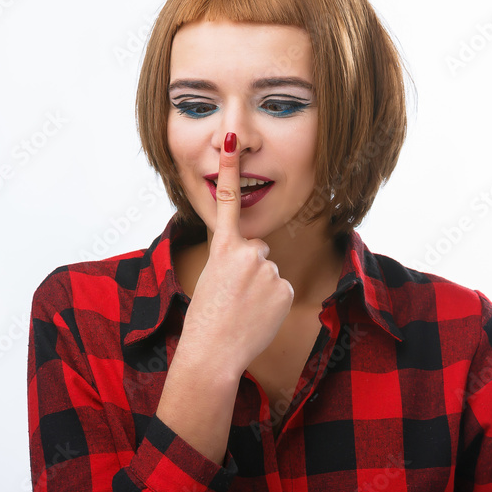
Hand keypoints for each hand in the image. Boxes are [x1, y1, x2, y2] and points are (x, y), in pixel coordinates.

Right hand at [177, 132, 294, 376]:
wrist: (212, 353)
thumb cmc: (206, 321)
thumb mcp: (211, 279)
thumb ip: (233, 261)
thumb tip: (258, 261)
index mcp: (222, 247)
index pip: (229, 201)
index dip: (231, 168)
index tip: (231, 137)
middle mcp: (247, 252)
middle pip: (257, 252)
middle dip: (250, 271)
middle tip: (233, 296)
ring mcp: (268, 270)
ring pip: (269, 273)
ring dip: (260, 290)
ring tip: (242, 309)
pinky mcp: (284, 289)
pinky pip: (281, 291)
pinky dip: (272, 304)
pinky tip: (257, 316)